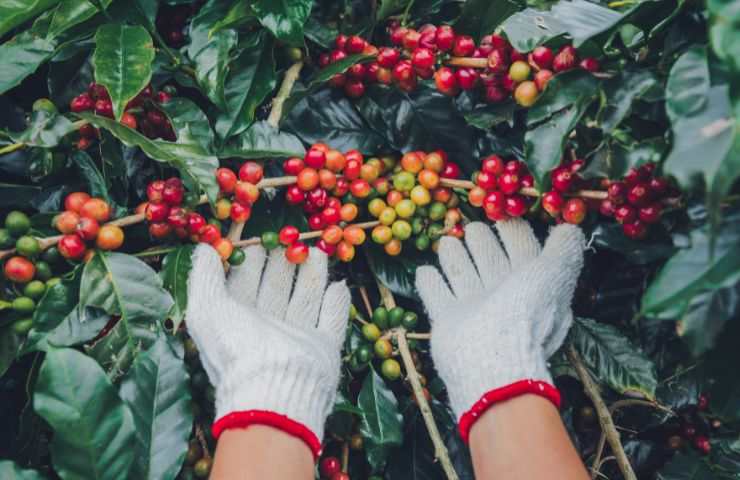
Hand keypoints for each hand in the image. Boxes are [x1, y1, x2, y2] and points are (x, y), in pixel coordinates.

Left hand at [186, 244, 349, 457]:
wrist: (272, 390)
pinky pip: (332, 321)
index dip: (252, 260)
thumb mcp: (208, 309)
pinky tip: (340, 284)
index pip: (247, 282)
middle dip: (285, 263)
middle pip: (278, 288)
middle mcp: (267, 327)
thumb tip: (204, 248)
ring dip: (312, 276)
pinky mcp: (322, 348)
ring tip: (317, 252)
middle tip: (293, 240)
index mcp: (238, 318)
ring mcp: (296, 338)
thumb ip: (204, 277)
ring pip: (306, 299)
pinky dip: (336, 304)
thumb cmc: (236, 349)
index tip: (259, 238)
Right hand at [415, 219, 584, 440]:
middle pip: (490, 260)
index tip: (504, 213)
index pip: (522, 250)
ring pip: (463, 274)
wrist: (491, 363)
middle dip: (481, 242)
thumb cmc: (525, 314)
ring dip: (455, 257)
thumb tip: (572, 229)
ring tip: (447, 241)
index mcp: (531, 284)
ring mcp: (474, 308)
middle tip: (473, 227)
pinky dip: (430, 282)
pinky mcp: (448, 320)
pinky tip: (426, 271)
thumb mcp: (553, 274)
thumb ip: (564, 249)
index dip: (514, 231)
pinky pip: (436, 295)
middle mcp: (504, 295)